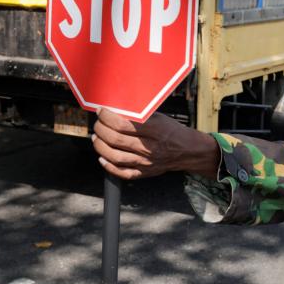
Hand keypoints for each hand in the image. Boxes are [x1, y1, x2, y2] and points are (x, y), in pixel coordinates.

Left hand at [92, 109, 219, 179]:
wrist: (187, 150)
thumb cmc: (171, 131)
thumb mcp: (158, 117)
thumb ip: (139, 115)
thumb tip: (115, 110)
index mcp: (154, 130)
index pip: (123, 124)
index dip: (107, 117)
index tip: (101, 112)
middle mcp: (150, 147)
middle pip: (116, 139)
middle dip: (101, 130)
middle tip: (98, 124)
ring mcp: (147, 162)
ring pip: (115, 156)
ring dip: (100, 146)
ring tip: (97, 138)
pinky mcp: (145, 173)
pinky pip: (123, 173)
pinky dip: (109, 166)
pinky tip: (102, 158)